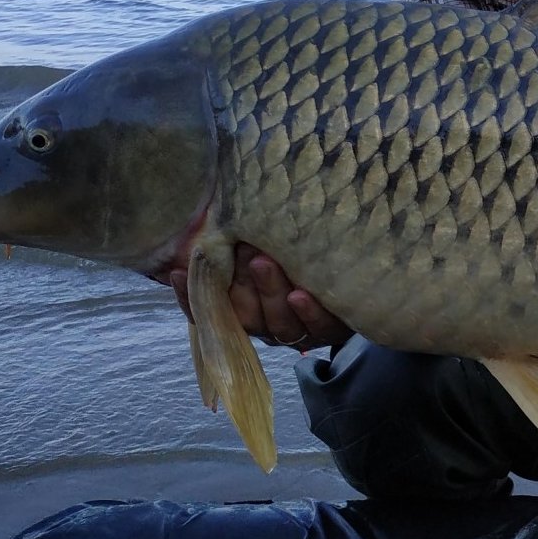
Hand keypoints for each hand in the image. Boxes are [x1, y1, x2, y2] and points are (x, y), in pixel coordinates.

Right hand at [168, 243, 353, 350]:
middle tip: (240, 252)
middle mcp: (270, 324)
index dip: (190, 296)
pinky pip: (318, 327)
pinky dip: (308, 312)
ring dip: (269, 292)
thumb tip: (213, 208)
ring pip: (279, 323)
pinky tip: (302, 293)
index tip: (174, 272)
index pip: (211, 309)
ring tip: (265, 262)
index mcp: (249, 308)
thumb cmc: (304, 253)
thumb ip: (242, 238)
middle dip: (238, 285)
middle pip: (245, 316)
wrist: (363, 273)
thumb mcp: (270, 245)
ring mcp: (300, 330)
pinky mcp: (331, 330)